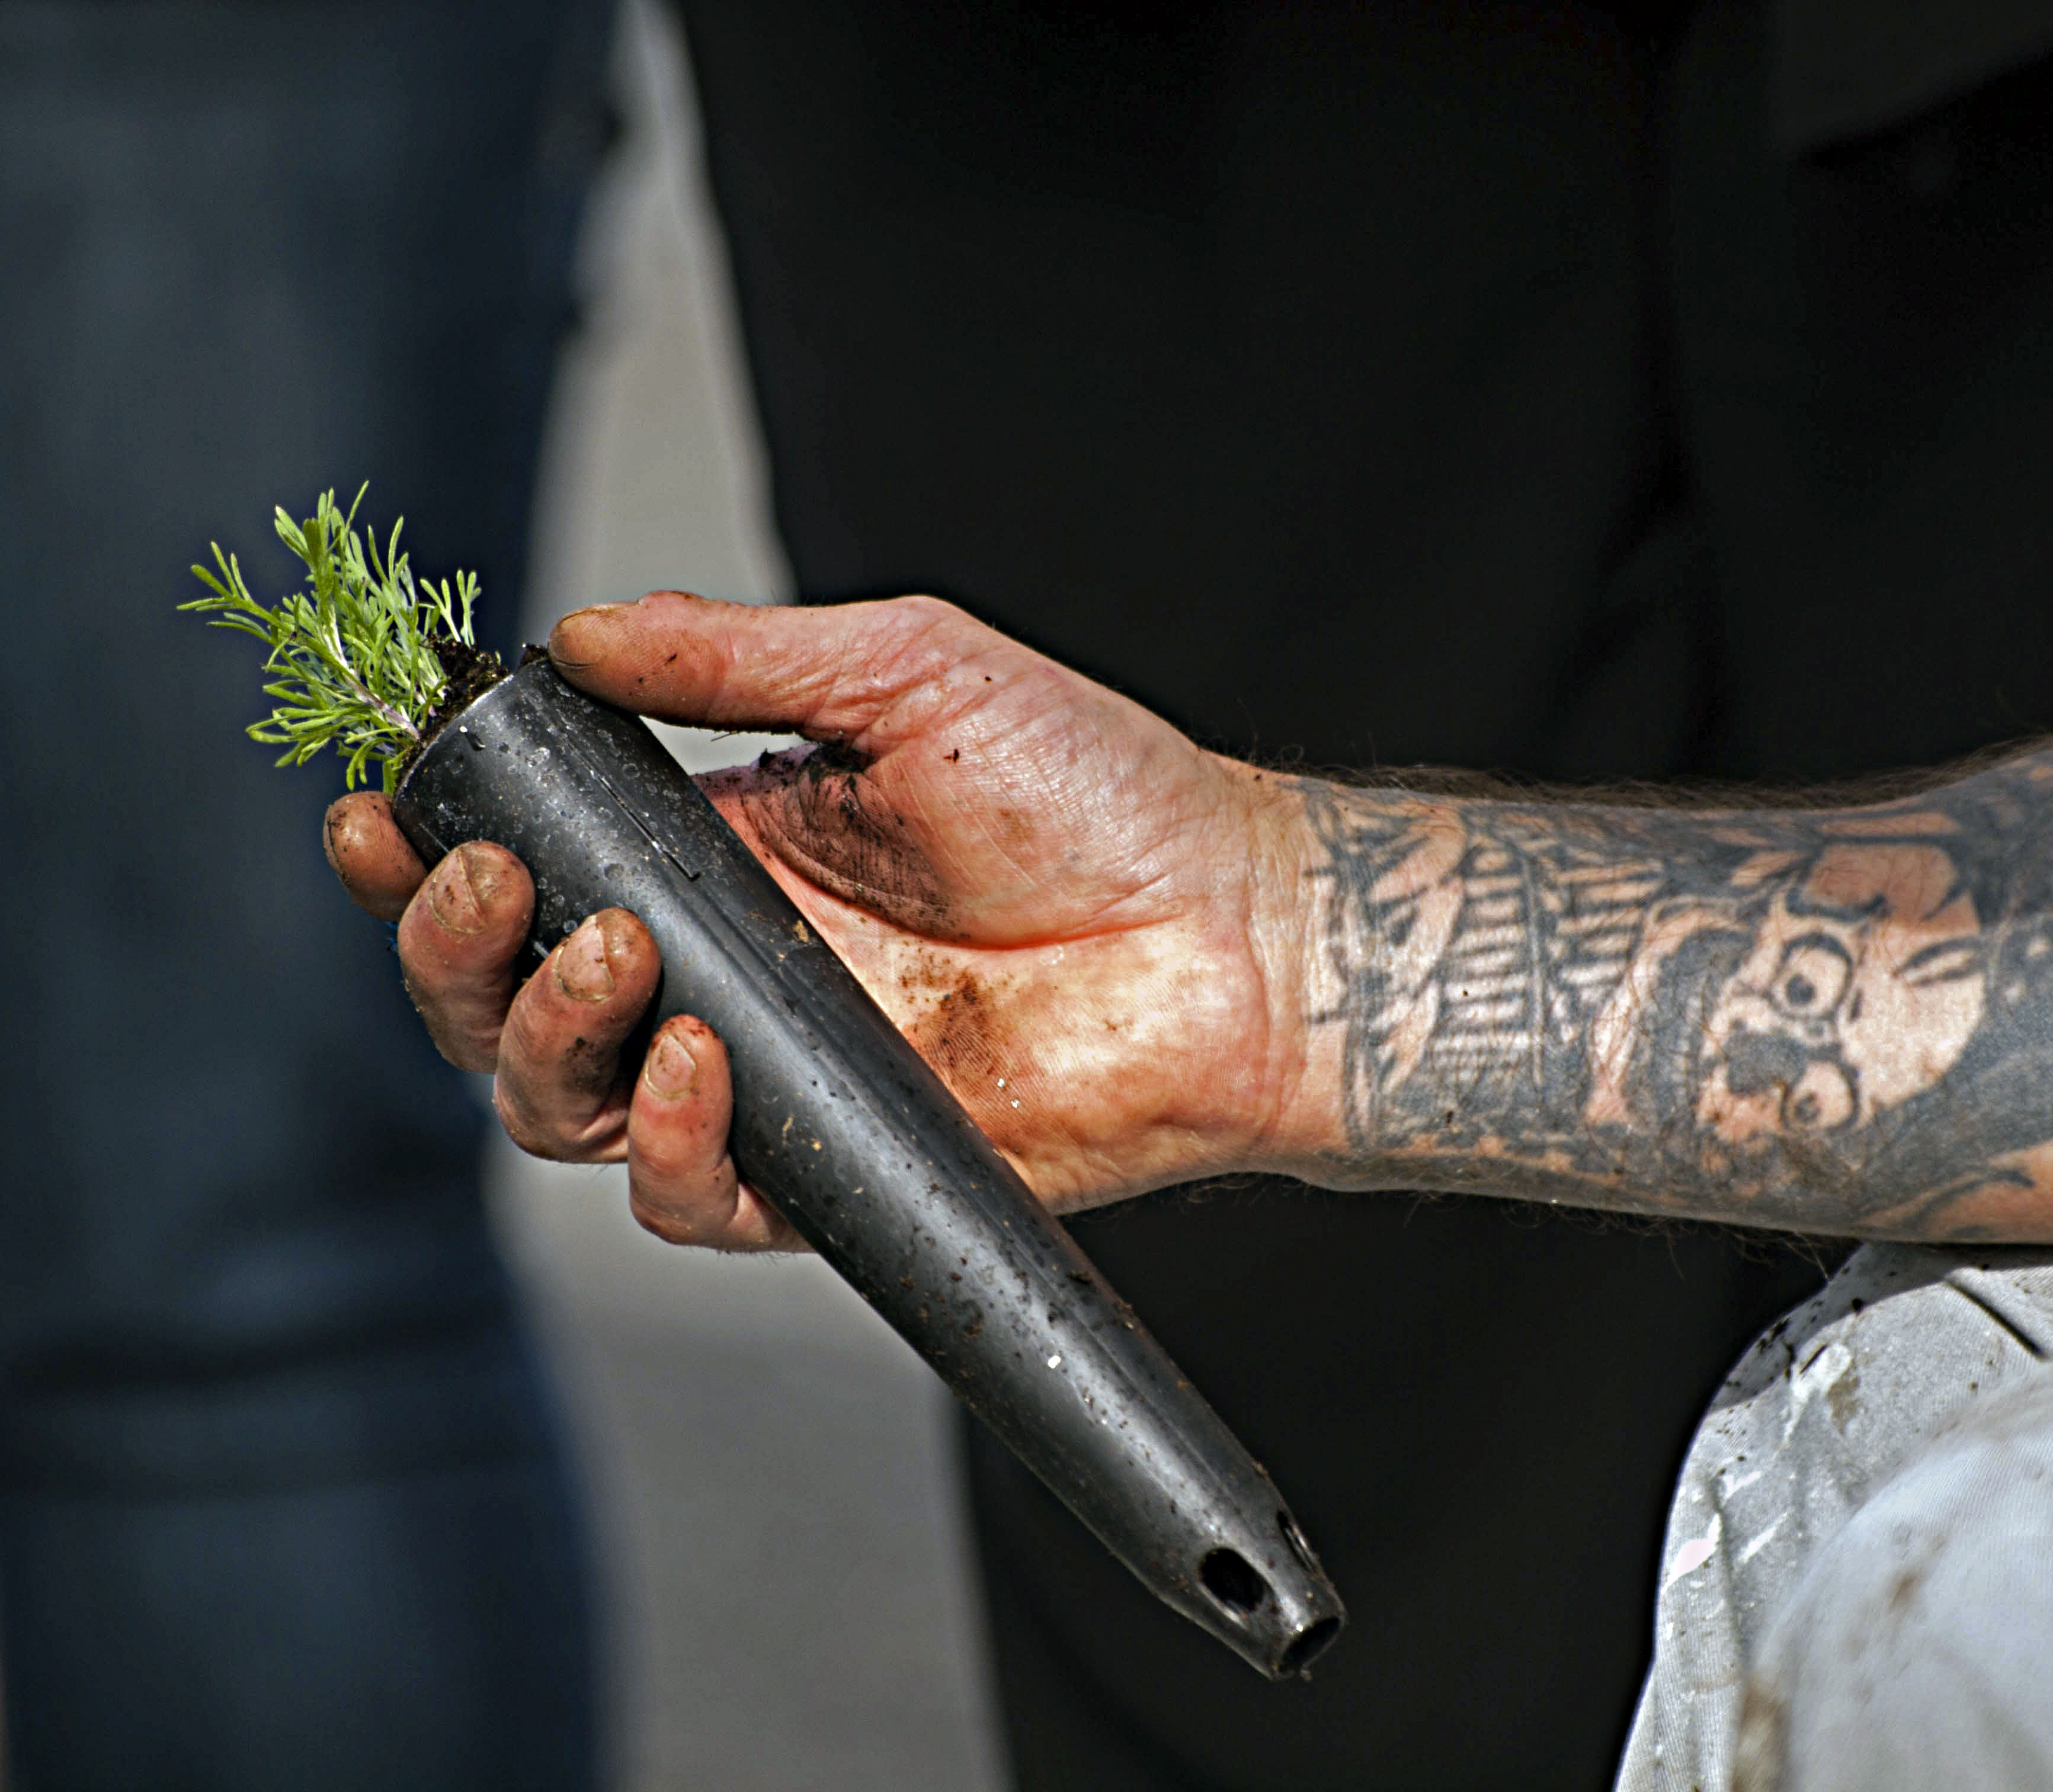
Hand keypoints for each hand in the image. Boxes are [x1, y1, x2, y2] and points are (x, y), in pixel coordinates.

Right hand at [324, 592, 1317, 1249]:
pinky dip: (667, 1140)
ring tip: (617, 958)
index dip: (425, 852)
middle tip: (481, 884)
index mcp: (718, 855)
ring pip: (565, 1109)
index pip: (527, 870)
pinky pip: (689, 1195)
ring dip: (541, 1039)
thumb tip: (574, 633)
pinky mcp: (828, 1168)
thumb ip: (734, 657)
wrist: (1233, 926)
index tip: (375, 806)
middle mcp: (721, 970)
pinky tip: (702, 1059)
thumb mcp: (905, 672)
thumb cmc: (1097, 792)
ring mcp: (768, 1076)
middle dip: (446, 950)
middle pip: (502, 1003)